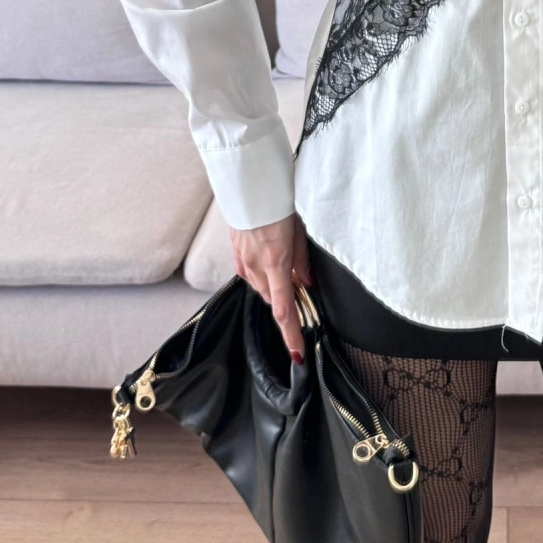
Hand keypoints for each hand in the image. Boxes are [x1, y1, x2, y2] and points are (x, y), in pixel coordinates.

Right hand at [230, 212, 312, 363]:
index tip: (297, 353)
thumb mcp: (300, 234)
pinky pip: (251, 276)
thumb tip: (306, 284)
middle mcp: (257, 269)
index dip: (291, 335)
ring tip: (286, 266)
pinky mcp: (236, 256)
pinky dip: (263, 276)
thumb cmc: (279, 208)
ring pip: (262, 289)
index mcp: (276, 265)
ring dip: (275, 286)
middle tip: (300, 288)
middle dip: (287, 300)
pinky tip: (269, 260)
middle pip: (274, 300)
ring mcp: (243, 263)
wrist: (251, 190)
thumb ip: (302, 263)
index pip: (284, 311)